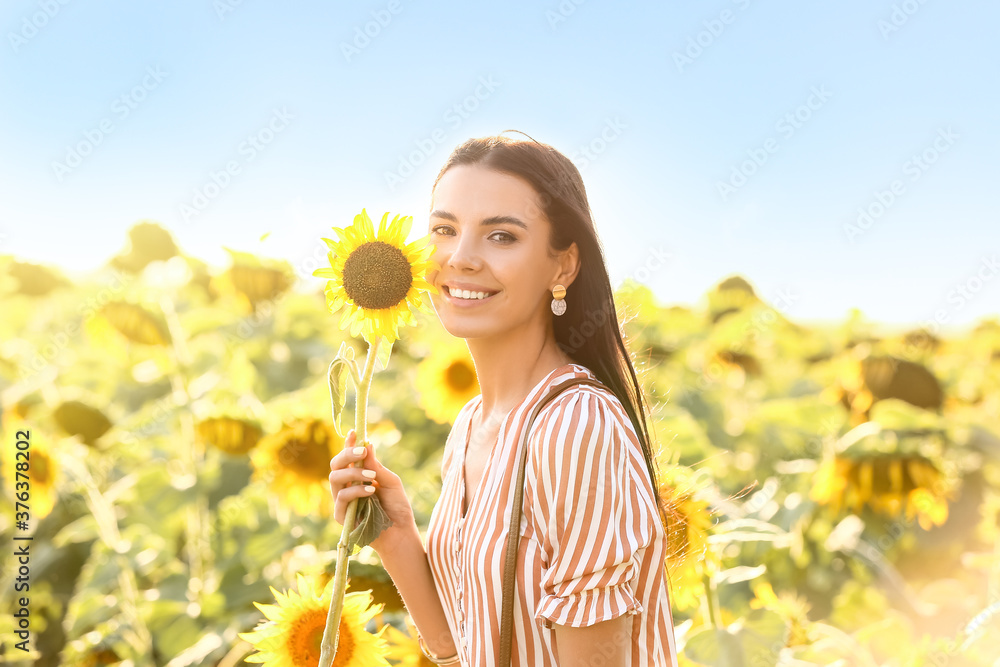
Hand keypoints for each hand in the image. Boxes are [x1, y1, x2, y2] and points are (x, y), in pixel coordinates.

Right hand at [329, 429, 416, 553]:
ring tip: (372, 476)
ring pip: (334, 478)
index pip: (348, 458)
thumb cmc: (397, 508)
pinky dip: (356, 491)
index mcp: (358, 477)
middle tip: (362, 450)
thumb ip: (377, 466)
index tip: (354, 432)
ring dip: (353, 472)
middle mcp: (347, 487)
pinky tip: (371, 490)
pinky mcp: (342, 516)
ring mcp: (343, 502)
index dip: (348, 444)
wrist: (401, 533)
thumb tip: (368, 445)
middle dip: (346, 454)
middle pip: (335, 465)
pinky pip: (341, 498)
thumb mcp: (391, 482)